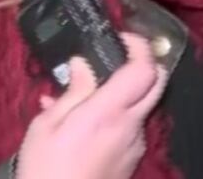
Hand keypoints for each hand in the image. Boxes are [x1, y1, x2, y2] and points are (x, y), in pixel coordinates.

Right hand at [16, 33, 167, 178]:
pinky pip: (131, 127)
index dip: (139, 46)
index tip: (122, 37)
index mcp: (109, 112)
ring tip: (83, 95)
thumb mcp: (48, 125)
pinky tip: (84, 121)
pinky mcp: (130, 160)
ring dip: (124, 92)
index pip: (144, 68)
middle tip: (116, 58)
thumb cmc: (45, 171)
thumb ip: (73, 92)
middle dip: (143, 62)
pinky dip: (115, 116)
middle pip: (157, 82)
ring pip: (143, 104)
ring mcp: (134, 144)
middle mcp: (130, 126)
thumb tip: (82, 65)